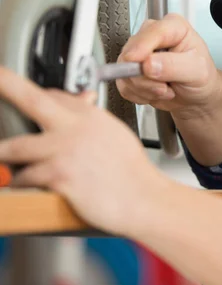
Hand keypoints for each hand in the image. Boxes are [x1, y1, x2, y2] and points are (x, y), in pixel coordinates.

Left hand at [0, 66, 169, 235]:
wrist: (144, 199)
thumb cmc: (133, 173)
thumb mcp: (117, 136)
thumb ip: (94, 119)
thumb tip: (84, 103)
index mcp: (91, 116)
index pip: (54, 96)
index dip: (35, 97)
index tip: (23, 97)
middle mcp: (76, 128)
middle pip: (31, 99)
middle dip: (6, 85)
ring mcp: (65, 150)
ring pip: (17, 146)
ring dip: (3, 154)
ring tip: (0, 157)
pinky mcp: (59, 175)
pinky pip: (25, 176)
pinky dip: (20, 182)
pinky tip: (23, 185)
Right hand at [117, 13, 221, 118]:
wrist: (197, 97)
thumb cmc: (202, 78)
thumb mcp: (197, 71)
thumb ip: (173, 66)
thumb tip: (148, 64)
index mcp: (173, 27)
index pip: (152, 31)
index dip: (143, 48)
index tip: (143, 65)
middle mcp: (152, 36)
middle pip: (132, 52)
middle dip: (147, 77)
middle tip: (165, 87)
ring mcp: (139, 52)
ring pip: (124, 70)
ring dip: (145, 88)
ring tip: (165, 90)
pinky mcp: (130, 69)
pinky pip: (123, 84)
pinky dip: (139, 94)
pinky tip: (155, 93)